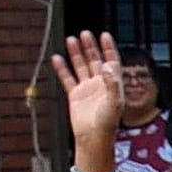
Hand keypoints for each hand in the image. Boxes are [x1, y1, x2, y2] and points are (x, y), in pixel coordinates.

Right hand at [56, 30, 127, 166]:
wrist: (93, 138)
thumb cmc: (107, 123)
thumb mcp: (114, 102)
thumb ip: (112, 83)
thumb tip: (107, 65)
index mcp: (112, 84)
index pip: (111, 61)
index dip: (108, 48)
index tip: (104, 35)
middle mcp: (100, 84)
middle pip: (95, 60)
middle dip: (90, 47)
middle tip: (85, 33)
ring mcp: (87, 89)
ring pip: (81, 66)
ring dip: (76, 53)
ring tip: (71, 39)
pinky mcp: (75, 95)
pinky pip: (67, 78)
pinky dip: (62, 68)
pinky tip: (57, 57)